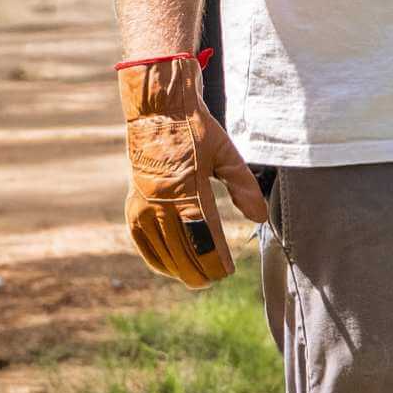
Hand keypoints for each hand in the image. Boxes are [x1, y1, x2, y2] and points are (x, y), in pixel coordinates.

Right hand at [118, 55, 268, 288]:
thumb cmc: (197, 131)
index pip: (203, 234)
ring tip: (196, 279)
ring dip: (177, 267)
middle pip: (180, 247)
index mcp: (187, 186)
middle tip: (214, 280)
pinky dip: (154, 256)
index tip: (227, 271)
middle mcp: (161, 198)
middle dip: (198, 268)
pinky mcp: (132, 202)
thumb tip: (260, 219)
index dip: (215, 257)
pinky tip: (167, 267)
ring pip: (159, 247)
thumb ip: (244, 187)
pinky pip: (140, 238)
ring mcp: (143, 202)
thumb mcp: (227, 153)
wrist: (158, 111)